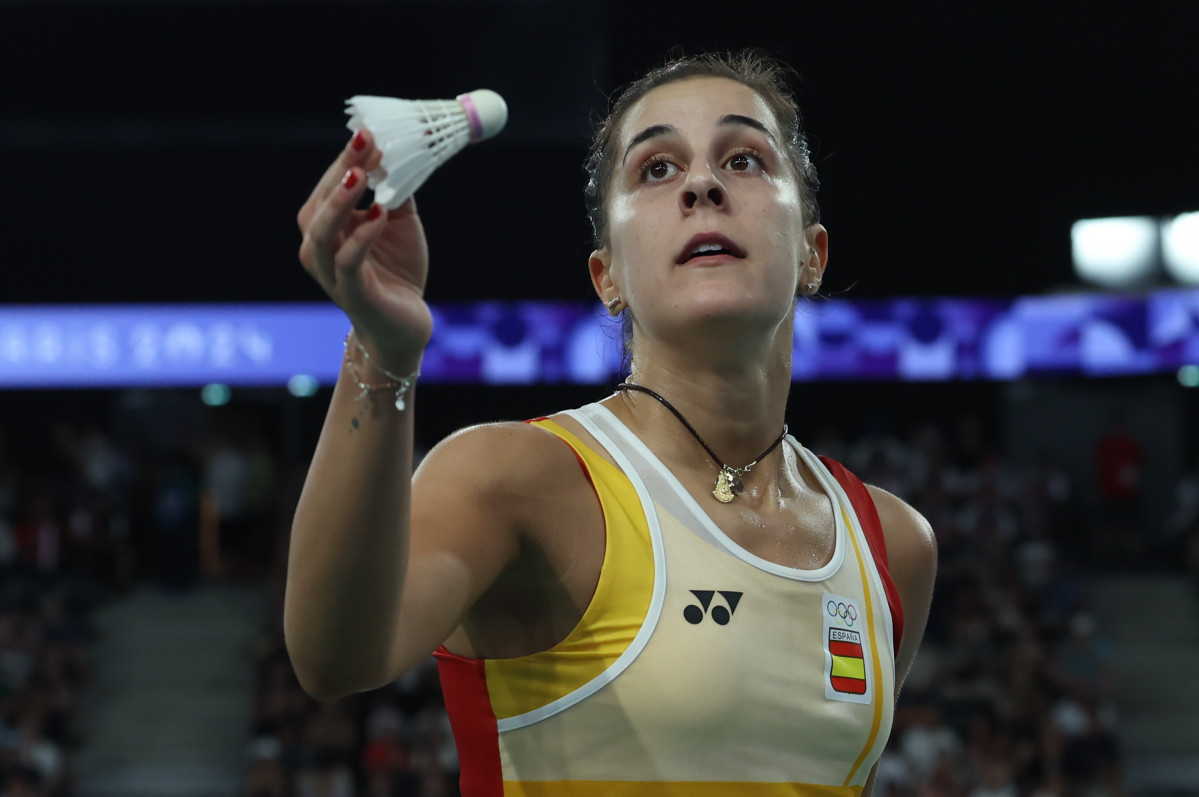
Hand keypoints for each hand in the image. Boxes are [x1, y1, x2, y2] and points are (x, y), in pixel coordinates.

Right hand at [297, 129, 432, 366]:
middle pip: (318, 205)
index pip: (328, 187)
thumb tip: (399, 152)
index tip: (367, 132)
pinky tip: (379, 216)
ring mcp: (331, 273)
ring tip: (359, 176)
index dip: (344, 159)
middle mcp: (319, 250)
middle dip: (340, 172)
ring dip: (339, 202)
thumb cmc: (397, 271)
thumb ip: (395, 191)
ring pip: (322, 234)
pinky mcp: (351, 294)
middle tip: (364, 142)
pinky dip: (362, 237)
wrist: (406, 324)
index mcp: (326, 228)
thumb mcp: (400, 223)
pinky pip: (349, 262)